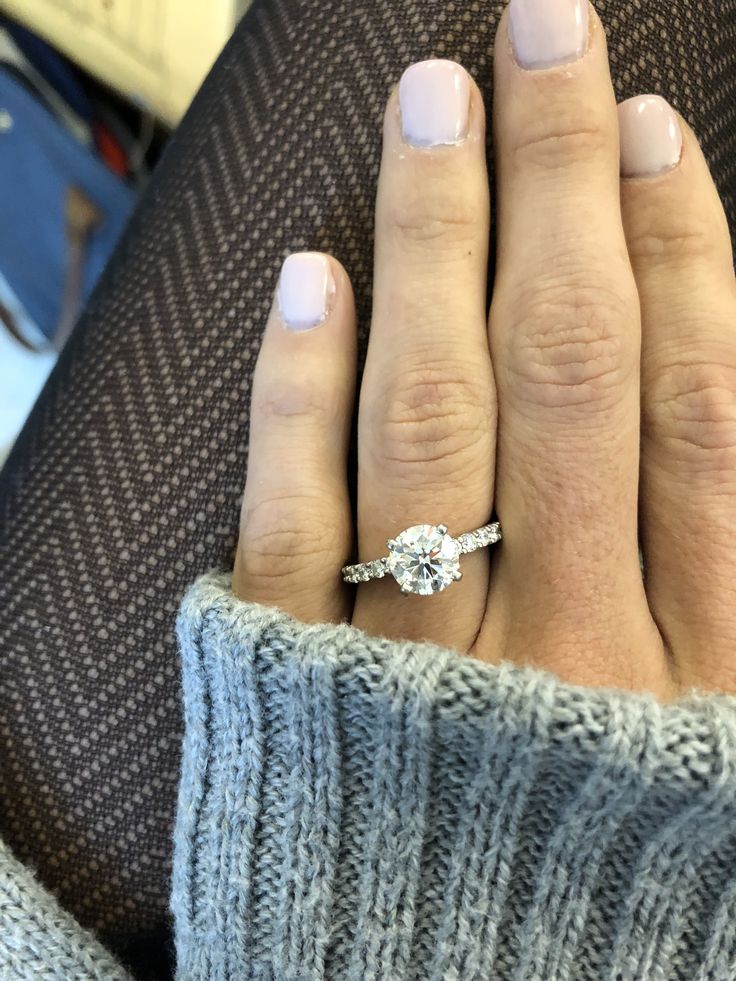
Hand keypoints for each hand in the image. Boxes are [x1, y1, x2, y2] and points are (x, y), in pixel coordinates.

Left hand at [232, 0, 735, 700]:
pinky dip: (297, 395)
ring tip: (432, 103)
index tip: (649, 131)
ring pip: (433, 418)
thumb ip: (732, 577)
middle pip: (568, 370)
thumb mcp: (724, 752)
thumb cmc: (600, 883)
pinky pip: (294, 524)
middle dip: (559, 185)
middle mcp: (562, 642)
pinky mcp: (299, 689)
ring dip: (434, 242)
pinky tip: (311, 276)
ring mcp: (419, 663)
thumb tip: (722, 397)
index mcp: (693, 665)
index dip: (683, 252)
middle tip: (541, 32)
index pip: (698, 407)